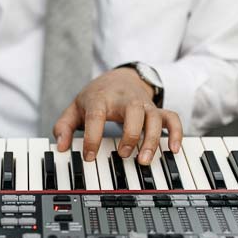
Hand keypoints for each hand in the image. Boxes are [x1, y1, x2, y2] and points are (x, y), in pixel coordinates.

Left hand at [52, 67, 182, 163]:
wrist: (120, 78)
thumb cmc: (98, 96)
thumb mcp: (76, 108)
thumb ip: (64, 127)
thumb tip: (61, 146)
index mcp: (102, 98)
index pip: (97, 116)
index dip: (92, 138)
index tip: (90, 156)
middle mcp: (126, 100)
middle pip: (134, 112)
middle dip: (131, 135)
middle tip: (124, 155)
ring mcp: (144, 105)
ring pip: (155, 118)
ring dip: (153, 139)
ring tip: (145, 160)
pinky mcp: (157, 110)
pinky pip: (172, 119)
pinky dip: (176, 133)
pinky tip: (174, 149)